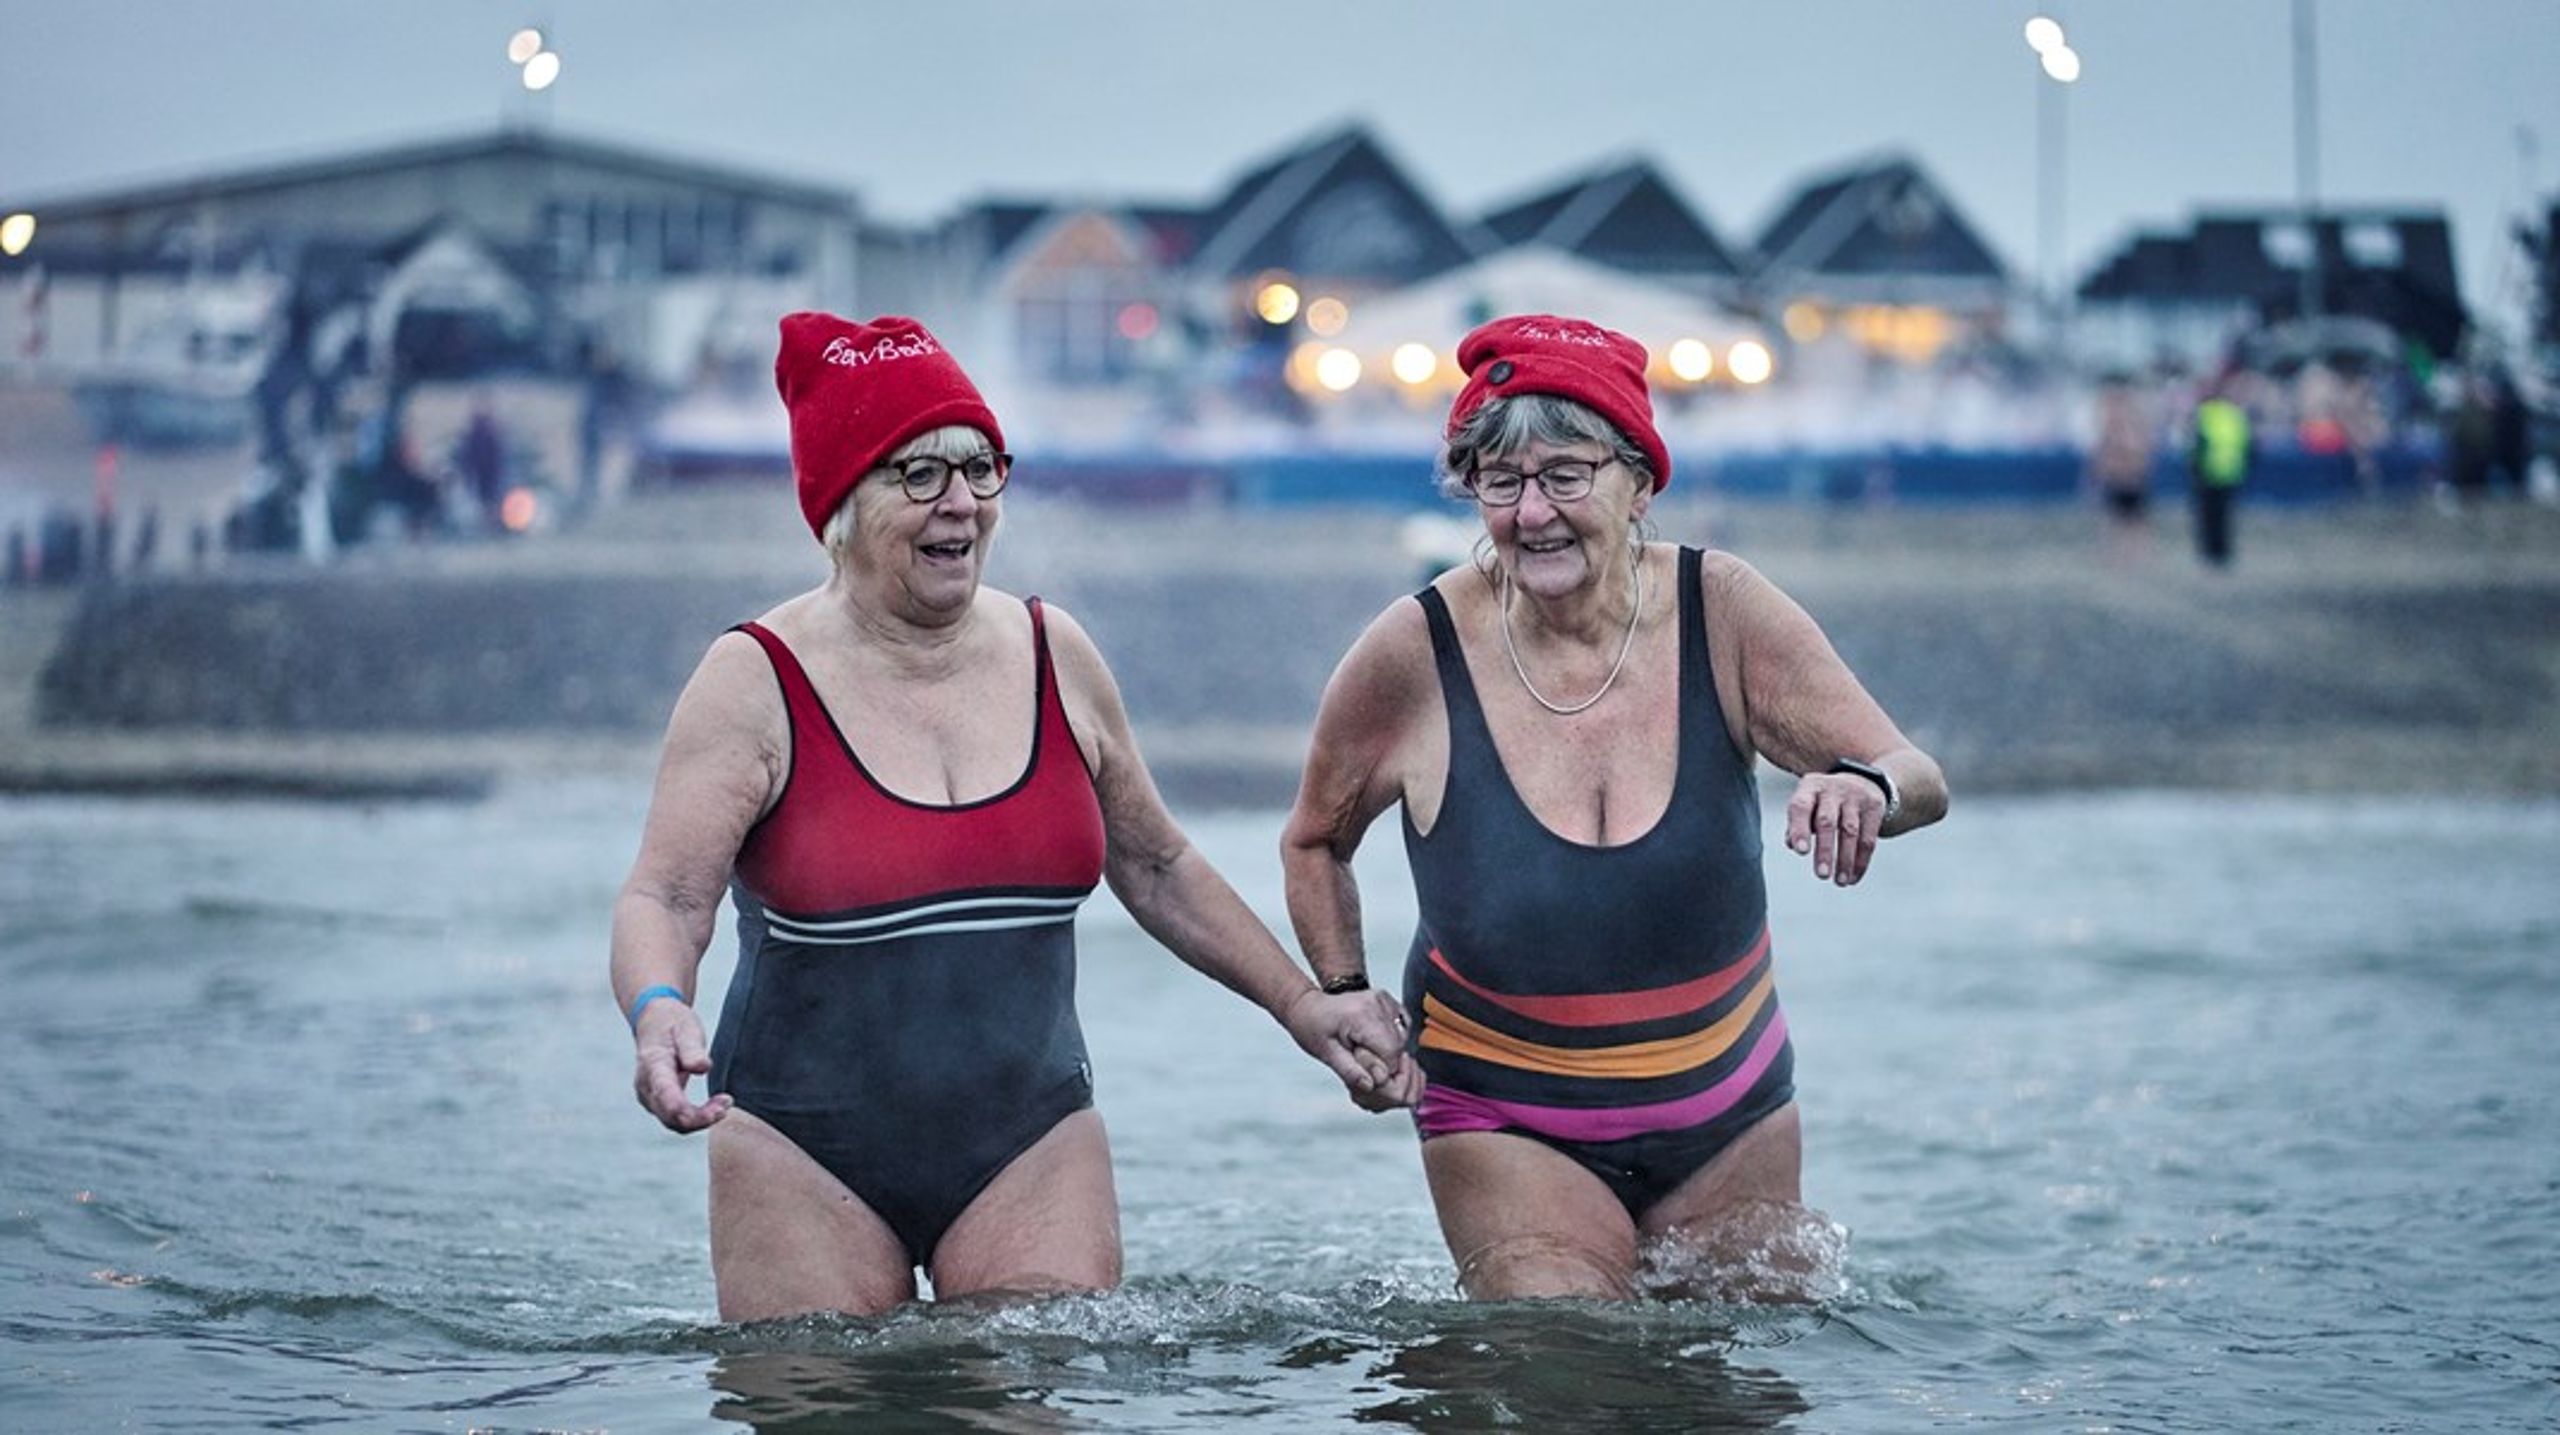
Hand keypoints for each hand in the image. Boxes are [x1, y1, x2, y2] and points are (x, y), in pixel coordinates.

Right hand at [631, 999, 731, 1132]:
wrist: (655, 1023)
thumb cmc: (673, 1024)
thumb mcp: (686, 1028)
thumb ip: (692, 1048)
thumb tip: (702, 1067)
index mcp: (653, 1064)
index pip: (665, 1092)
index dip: (685, 1109)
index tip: (714, 1112)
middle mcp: (646, 1085)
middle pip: (670, 1115)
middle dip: (700, 1118)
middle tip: (727, 1104)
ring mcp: (649, 1096)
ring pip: (673, 1122)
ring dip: (700, 1120)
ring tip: (725, 1104)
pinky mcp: (657, 1102)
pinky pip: (675, 1119)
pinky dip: (696, 1118)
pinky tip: (716, 1107)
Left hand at [1283, 986, 1424, 1111]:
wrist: (1309, 1007)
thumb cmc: (1313, 1026)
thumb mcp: (1327, 1054)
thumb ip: (1351, 1071)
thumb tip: (1371, 1085)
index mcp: (1360, 1015)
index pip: (1391, 1051)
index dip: (1383, 1068)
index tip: (1368, 1072)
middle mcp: (1375, 1003)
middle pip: (1399, 1044)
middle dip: (1385, 1059)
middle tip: (1360, 1057)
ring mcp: (1383, 999)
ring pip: (1403, 1035)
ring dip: (1389, 1048)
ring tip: (1363, 1046)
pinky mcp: (1386, 1000)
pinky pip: (1402, 1025)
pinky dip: (1392, 1036)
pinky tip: (1373, 1038)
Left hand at [1785, 770, 1884, 886]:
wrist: (1860, 779)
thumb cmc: (1823, 800)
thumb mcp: (1807, 804)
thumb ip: (1796, 824)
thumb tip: (1792, 844)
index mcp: (1810, 787)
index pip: (1800, 807)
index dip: (1800, 829)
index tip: (1800, 852)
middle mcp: (1832, 790)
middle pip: (1827, 822)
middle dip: (1825, 850)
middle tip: (1822, 874)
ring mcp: (1855, 797)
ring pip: (1850, 832)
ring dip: (1845, 860)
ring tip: (1840, 881)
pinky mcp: (1874, 807)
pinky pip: (1868, 839)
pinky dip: (1861, 861)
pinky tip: (1853, 877)